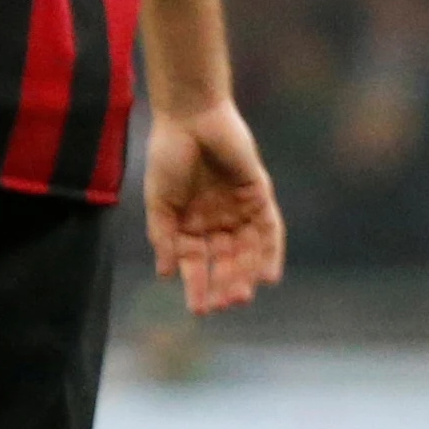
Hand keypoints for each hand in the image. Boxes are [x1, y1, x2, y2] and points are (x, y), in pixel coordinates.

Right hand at [144, 99, 285, 314]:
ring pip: (247, 250)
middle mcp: (216, 220)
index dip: (197, 285)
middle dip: (224, 284)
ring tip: (241, 296)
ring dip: (245, 274)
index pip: (195, 262)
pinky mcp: (259, 195)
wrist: (190, 118)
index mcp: (188, 223)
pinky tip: (267, 275)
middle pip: (224, 261)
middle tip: (223, 306)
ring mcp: (239, 209)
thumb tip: (164, 274)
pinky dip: (269, 252)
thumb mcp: (158, 202)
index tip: (198, 310)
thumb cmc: (167, 156)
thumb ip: (163, 237)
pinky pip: (269, 229)